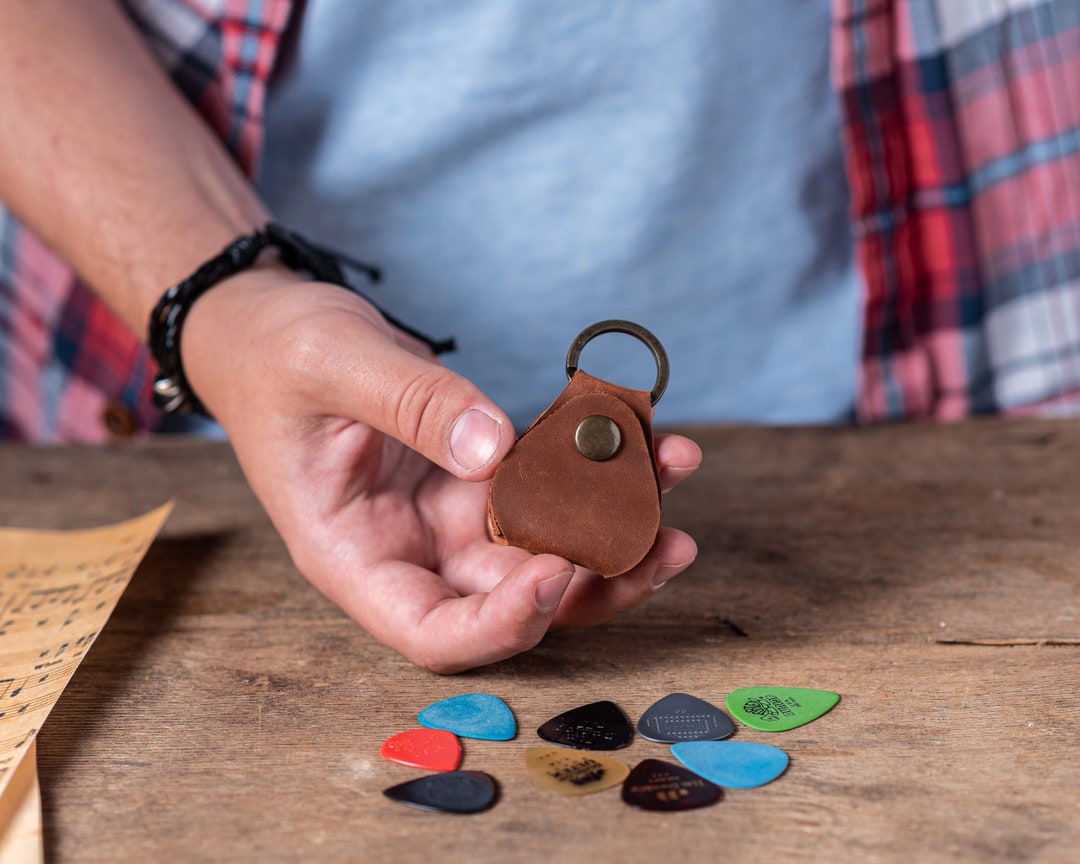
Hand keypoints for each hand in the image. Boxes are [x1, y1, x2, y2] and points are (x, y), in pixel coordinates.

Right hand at [183, 269, 700, 672]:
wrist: (268, 326)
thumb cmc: (275, 354)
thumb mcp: (331, 365)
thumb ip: (411, 406)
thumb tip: (495, 450)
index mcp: (353, 556)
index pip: (432, 633)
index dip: (503, 624)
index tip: (559, 573)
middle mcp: (407, 551)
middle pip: (510, 601)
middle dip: (594, 578)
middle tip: (666, 538)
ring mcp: (446, 516)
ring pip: (543, 545)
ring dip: (615, 519)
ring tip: (674, 465)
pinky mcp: (476, 476)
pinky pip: (547, 483)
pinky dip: (595, 463)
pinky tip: (642, 429)